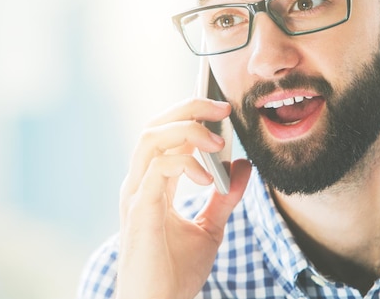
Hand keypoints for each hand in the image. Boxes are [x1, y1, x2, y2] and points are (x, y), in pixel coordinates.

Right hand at [116, 98, 251, 298]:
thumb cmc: (176, 271)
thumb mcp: (210, 227)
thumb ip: (224, 196)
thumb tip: (243, 165)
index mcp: (152, 183)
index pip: (164, 133)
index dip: (191, 115)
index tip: (223, 111)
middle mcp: (139, 182)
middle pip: (154, 125)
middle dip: (189, 108)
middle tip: (223, 108)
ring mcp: (136, 193)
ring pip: (151, 137)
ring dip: (188, 130)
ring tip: (218, 141)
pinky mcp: (140, 208)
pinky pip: (158, 167)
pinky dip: (185, 163)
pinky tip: (207, 178)